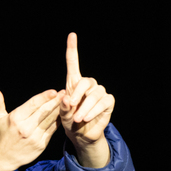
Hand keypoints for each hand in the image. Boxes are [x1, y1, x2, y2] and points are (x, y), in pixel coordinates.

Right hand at [0, 87, 59, 170]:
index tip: (54, 91)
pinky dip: (58, 122)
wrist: (1, 159)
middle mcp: (26, 128)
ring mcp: (34, 137)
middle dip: (56, 101)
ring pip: (50, 120)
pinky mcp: (40, 145)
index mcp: (15, 119)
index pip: (33, 104)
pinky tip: (63, 115)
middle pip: (44, 111)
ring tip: (67, 102)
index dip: (45, 96)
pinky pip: (52, 130)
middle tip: (65, 93)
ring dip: (59, 110)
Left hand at [60, 33, 113, 162]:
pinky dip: (94, 110)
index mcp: (74, 83)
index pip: (73, 63)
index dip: (72, 49)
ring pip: (94, 95)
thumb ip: (62, 106)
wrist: (81, 135)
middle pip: (85, 82)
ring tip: (78, 118)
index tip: (72, 35)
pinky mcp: (108, 101)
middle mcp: (88, 85)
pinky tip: (87, 117)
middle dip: (77, 94)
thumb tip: (65, 98)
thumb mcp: (62, 115)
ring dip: (85, 107)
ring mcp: (99, 92)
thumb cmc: (70, 122)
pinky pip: (103, 102)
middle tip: (70, 106)